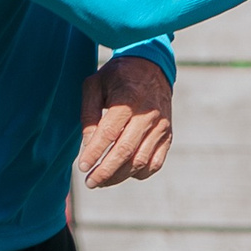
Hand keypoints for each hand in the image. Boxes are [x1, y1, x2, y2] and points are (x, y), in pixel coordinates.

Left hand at [79, 53, 173, 188]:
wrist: (151, 67)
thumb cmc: (117, 77)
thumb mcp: (95, 85)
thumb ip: (89, 114)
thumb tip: (88, 146)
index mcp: (129, 99)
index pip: (109, 133)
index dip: (95, 152)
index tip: (82, 166)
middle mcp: (148, 115)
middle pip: (125, 151)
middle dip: (105, 171)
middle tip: (90, 182)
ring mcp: (161, 127)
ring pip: (140, 161)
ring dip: (119, 176)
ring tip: (102, 181)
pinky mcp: (168, 135)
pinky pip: (156, 163)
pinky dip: (139, 173)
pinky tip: (124, 174)